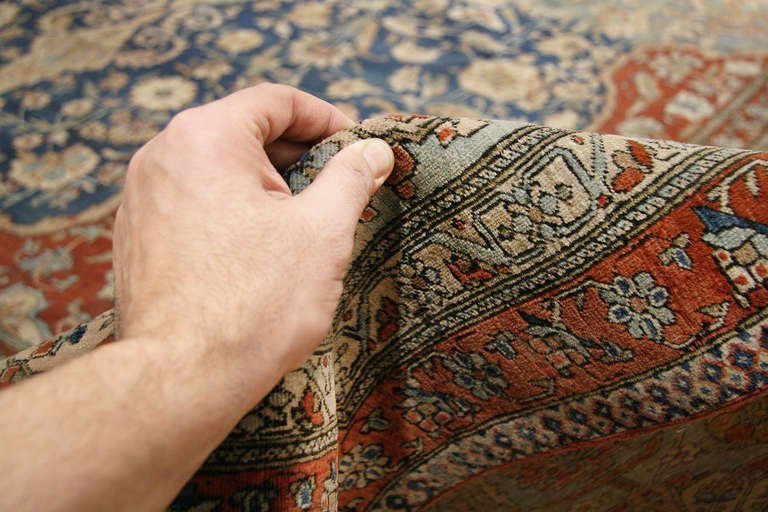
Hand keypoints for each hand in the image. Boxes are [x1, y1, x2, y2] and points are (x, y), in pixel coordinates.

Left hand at [113, 83, 393, 382]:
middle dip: (299, 155)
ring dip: (267, 185)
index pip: (276, 101)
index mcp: (206, 137)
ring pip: (218, 170)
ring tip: (304, 223)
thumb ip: (352, 177)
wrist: (182, 379)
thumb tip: (373, 151)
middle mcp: (162, 155)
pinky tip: (260, 250)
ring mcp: (142, 198)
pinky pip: (194, 204)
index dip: (326, 118)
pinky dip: (232, 211)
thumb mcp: (324, 231)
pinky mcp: (137, 237)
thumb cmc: (256, 303)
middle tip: (339, 187)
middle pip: (244, 132)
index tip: (356, 147)